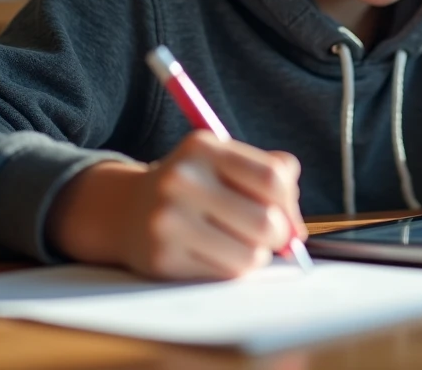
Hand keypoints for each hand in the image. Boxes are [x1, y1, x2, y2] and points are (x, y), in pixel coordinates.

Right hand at [48, 131, 306, 280]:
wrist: (126, 210)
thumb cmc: (194, 187)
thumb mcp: (225, 162)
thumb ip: (271, 175)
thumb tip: (296, 229)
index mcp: (204, 147)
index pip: (273, 178)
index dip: (289, 202)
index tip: (285, 213)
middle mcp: (183, 179)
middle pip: (266, 222)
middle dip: (278, 235)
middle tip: (267, 235)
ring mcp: (169, 219)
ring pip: (250, 255)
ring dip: (255, 255)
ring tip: (237, 243)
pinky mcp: (162, 257)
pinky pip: (225, 274)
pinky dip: (230, 268)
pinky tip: (213, 254)